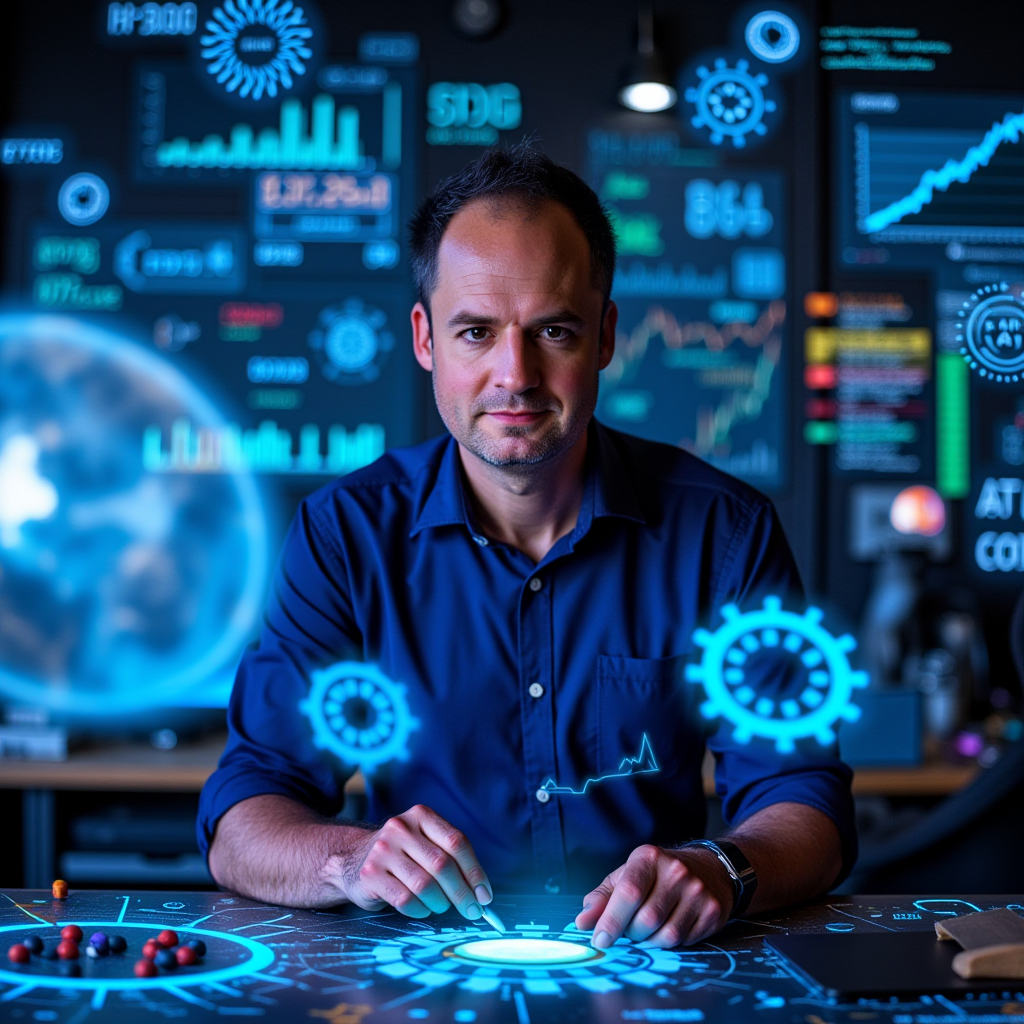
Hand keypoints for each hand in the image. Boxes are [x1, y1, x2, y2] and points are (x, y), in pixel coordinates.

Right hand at [332, 804, 492, 920]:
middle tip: (473, 911)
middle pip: (442, 864)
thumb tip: (482, 894)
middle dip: (462, 893)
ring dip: (441, 903)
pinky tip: (423, 909)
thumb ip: (451, 859)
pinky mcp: (371, 874)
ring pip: (424, 884)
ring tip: (442, 906)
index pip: (456, 842)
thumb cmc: (402, 856)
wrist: (352, 859)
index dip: (475, 871)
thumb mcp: (424, 843)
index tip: (485, 895)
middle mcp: (401, 828)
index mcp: (421, 816)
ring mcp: (383, 850)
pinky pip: (405, 899)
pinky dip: (420, 910)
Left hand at [574, 844, 733, 948]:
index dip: (612, 921)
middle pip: (646, 920)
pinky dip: (671, 943)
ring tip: (648, 929)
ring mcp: (698, 891)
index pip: (629, 893)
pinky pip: (684, 942)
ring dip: (650, 941)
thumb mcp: (624, 877)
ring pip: (666, 935)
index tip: (599, 940)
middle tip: (630, 929)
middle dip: (632, 933)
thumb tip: (581, 923)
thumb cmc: (656, 876)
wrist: (707, 868)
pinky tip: (670, 926)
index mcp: (649, 858)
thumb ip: (601, 899)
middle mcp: (676, 871)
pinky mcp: (712, 911)